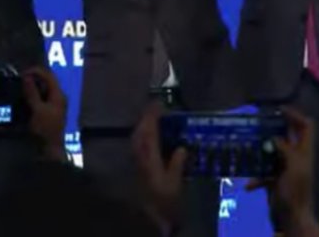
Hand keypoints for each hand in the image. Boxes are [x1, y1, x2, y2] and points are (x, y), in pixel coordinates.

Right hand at [23, 67, 66, 159]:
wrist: (49, 151)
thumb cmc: (45, 129)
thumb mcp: (37, 110)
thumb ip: (32, 92)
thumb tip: (26, 77)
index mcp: (58, 95)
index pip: (49, 76)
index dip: (36, 71)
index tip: (22, 74)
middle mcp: (58, 98)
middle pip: (46, 82)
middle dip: (33, 78)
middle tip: (18, 80)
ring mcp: (53, 105)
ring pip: (43, 90)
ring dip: (31, 87)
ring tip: (19, 87)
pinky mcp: (47, 112)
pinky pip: (40, 98)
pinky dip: (32, 95)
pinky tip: (23, 97)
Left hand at [132, 101, 185, 234]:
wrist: (150, 215)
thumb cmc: (164, 199)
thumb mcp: (174, 183)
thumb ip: (176, 164)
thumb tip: (181, 147)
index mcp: (149, 157)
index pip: (149, 131)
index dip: (153, 116)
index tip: (158, 103)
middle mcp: (140, 155)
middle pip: (140, 131)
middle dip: (146, 117)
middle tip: (155, 107)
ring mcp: (137, 160)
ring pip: (137, 137)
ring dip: (143, 125)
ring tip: (153, 118)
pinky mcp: (138, 165)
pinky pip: (138, 144)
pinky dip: (142, 135)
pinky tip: (149, 136)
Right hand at [246, 107, 316, 232]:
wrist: (291, 217)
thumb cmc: (296, 192)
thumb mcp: (294, 168)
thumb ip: (286, 150)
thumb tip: (274, 137)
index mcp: (304, 152)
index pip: (306, 127)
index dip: (295, 116)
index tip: (279, 110)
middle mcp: (295, 157)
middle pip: (287, 136)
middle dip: (273, 129)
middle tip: (258, 122)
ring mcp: (284, 168)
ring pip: (271, 151)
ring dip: (259, 150)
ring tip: (246, 145)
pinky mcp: (274, 179)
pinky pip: (262, 172)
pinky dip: (255, 177)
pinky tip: (249, 184)